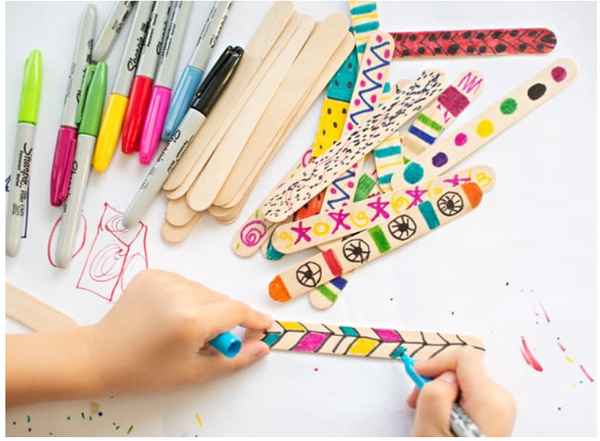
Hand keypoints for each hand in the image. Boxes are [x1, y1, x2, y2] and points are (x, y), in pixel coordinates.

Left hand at [86, 269, 272, 395]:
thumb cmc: (145, 370)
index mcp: (191, 320)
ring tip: (183, 328)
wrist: (101, 355)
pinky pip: (184, 283)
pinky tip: (169, 314)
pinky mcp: (152, 274)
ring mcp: (164, 280)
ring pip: (204, 291)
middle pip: (221, 300)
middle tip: (208, 340)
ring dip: (204, 307)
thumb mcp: (194, 372)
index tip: (264, 326)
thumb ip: (234, 359)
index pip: (236, 311)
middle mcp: (180, 293)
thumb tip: (261, 348)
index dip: (253, 320)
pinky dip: (186, 297)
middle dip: (223, 319)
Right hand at [406, 347, 515, 435]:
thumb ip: (434, 395)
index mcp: (490, 401)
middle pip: (463, 369)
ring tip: (428, 416)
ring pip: (463, 383)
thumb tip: (441, 376)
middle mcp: (501, 402)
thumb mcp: (431, 431)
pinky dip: (450, 402)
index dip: (436, 362)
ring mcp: (499, 411)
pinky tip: (440, 421)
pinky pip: (468, 396)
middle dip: (436, 379)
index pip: (464, 356)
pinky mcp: (493, 418)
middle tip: (418, 400)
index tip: (419, 375)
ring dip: (441, 393)